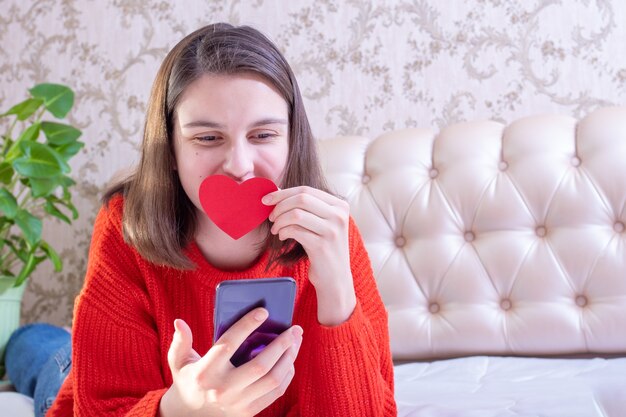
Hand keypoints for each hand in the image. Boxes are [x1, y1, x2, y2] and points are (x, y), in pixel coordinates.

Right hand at [160, 308, 302, 416]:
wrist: (190, 416)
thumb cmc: (188, 380)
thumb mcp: (179, 361)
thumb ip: (181, 341)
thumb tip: (179, 322)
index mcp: (205, 372)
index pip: (229, 344)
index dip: (247, 325)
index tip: (263, 311)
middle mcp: (223, 389)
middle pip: (260, 364)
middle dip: (281, 344)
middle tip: (294, 328)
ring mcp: (238, 403)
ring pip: (273, 379)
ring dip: (289, 358)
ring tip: (296, 340)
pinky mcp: (249, 412)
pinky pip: (275, 392)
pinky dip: (287, 374)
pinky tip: (290, 359)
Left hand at [263, 187, 356, 325]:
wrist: (335, 278)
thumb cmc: (323, 248)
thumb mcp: (322, 223)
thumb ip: (307, 207)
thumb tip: (277, 192)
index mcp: (340, 206)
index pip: (306, 190)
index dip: (283, 193)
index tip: (266, 200)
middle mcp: (339, 216)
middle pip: (301, 198)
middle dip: (280, 206)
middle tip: (271, 217)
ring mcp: (332, 231)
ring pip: (296, 214)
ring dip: (280, 220)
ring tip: (276, 229)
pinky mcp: (322, 246)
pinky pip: (295, 231)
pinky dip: (283, 232)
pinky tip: (282, 237)